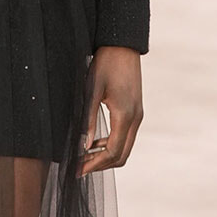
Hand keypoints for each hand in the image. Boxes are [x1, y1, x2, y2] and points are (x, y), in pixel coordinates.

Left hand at [77, 46, 143, 176]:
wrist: (122, 46)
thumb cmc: (105, 65)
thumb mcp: (91, 91)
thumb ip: (87, 120)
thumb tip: (83, 146)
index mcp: (125, 115)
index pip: (113, 152)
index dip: (95, 164)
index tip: (78, 170)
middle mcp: (136, 118)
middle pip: (121, 155)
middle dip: (100, 165)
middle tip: (79, 168)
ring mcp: (138, 115)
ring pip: (125, 147)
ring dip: (106, 156)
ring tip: (83, 157)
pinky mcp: (136, 111)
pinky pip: (126, 136)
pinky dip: (111, 144)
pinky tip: (94, 142)